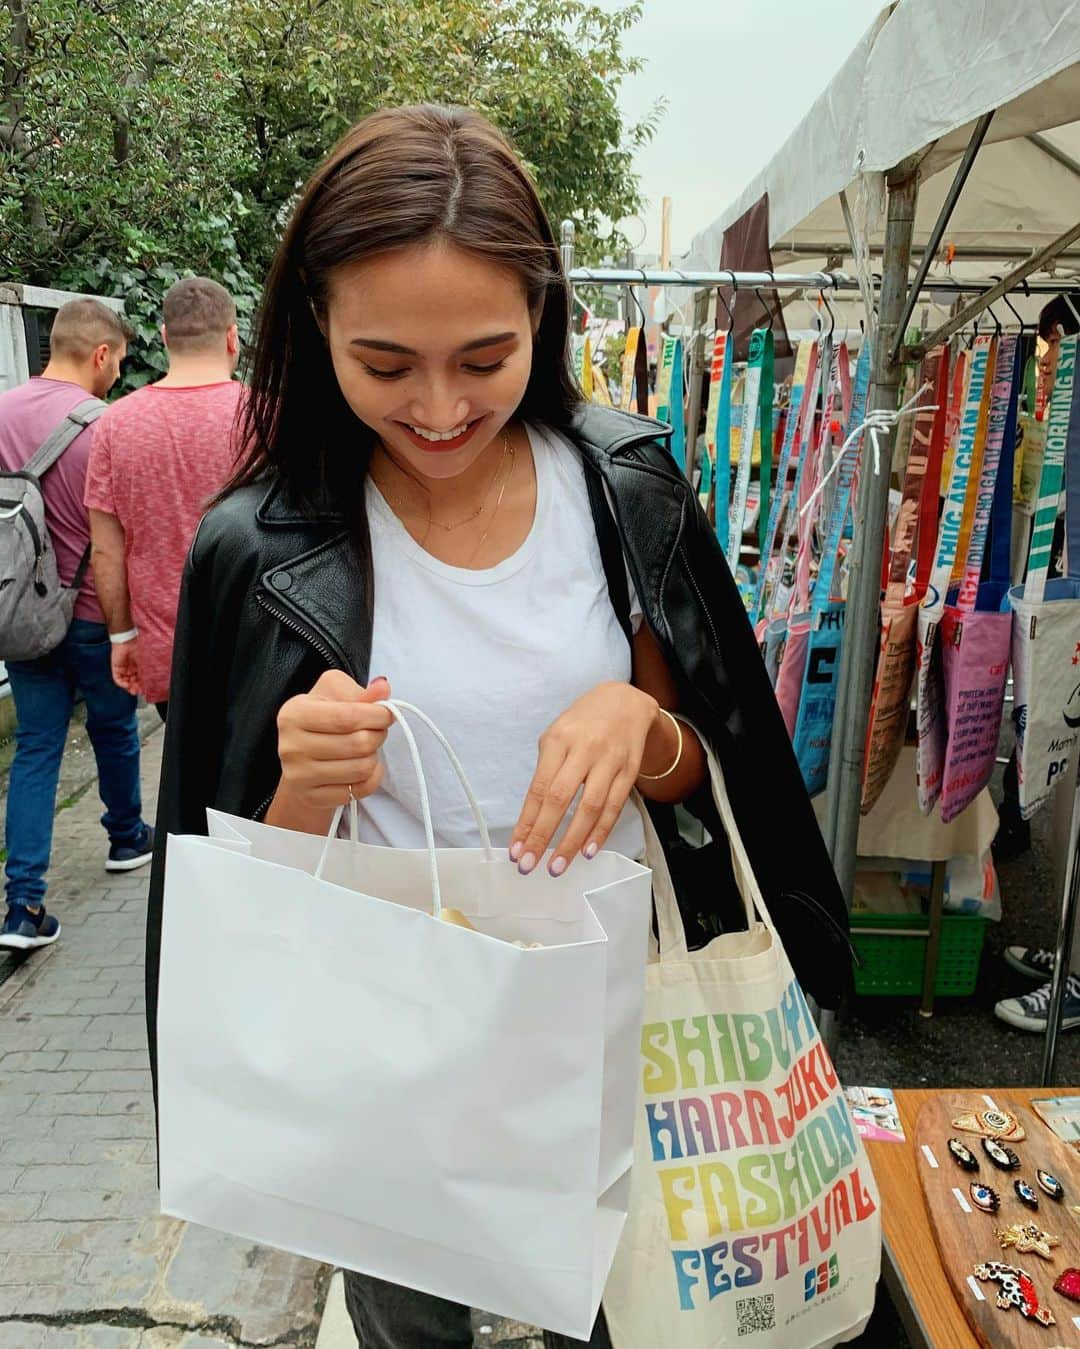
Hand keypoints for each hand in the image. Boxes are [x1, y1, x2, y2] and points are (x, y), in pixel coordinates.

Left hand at [110, 639, 140, 694]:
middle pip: (132, 682)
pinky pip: (118, 679)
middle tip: (138, 691)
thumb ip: (145, 673)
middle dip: (135, 688)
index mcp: (138, 667)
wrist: (127, 641)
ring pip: (126, 682)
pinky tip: (127, 685)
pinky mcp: (116, 669)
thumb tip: (148, 683)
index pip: (140, 680)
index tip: (144, 690)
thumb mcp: (144, 663)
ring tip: (133, 690)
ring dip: (129, 687)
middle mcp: (131, 669)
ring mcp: (123, 670)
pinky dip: (122, 683)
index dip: (142, 686)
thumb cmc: (137, 649)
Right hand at [268, 672, 392, 829]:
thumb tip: (382, 686)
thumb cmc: (323, 722)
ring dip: (374, 757)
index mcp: (294, 713)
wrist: (303, 760)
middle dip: (378, 735)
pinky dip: (372, 778)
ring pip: (362, 768)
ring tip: (366, 749)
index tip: (386, 713)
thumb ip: (362, 692)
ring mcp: (299, 775)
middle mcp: (291, 745)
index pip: (348, 716)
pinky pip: (359, 790)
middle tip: (376, 731)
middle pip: (358, 743)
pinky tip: (365, 768)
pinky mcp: (311, 797)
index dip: (376, 715)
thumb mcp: (337, 696)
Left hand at [509, 681, 659, 876]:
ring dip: (572, 842)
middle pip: (560, 799)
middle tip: (530, 864)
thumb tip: (534, 816)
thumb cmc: (584, 723)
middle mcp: (584, 750)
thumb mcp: (557, 735)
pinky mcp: (629, 771)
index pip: (538, 788)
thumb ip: (547, 770)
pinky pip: (614, 807)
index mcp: (558, 741)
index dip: (526, 822)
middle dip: (542, 836)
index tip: (516, 848)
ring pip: (590, 808)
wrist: (626, 702)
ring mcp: (609, 761)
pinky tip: (587, 851)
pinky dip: (600, 832)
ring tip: (557, 866)